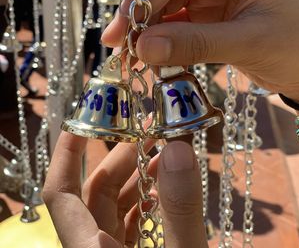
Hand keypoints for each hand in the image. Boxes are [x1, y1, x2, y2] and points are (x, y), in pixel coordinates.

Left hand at [43, 132, 207, 247]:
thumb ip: (179, 210)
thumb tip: (178, 149)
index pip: (61, 192)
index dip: (67, 152)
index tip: (84, 121)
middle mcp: (93, 246)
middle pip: (96, 192)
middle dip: (123, 156)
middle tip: (152, 131)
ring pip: (116, 205)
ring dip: (139, 176)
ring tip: (166, 153)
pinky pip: (131, 220)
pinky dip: (148, 200)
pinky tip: (167, 186)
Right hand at [102, 0, 298, 105]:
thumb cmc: (297, 47)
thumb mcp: (249, 43)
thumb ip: (196, 44)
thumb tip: (143, 47)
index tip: (125, 29)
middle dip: (141, 14)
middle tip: (119, 44)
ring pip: (169, 6)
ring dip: (149, 30)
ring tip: (132, 55)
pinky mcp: (210, 18)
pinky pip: (178, 25)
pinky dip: (163, 41)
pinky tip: (151, 56)